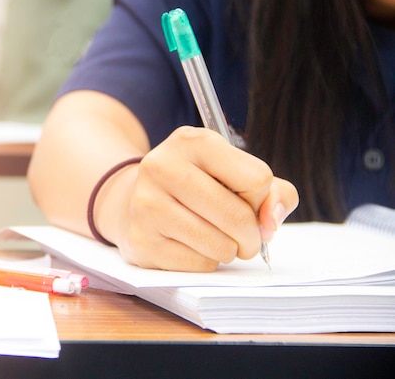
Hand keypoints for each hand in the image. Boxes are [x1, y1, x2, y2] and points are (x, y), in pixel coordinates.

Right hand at [115, 126, 298, 271]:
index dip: (262, 199)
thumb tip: (270, 222)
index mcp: (192, 141)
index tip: (247, 202)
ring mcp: (146, 205)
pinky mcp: (141, 240)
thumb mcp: (233, 171)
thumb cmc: (195, 186)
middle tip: (245, 237)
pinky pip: (198, 264)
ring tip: (215, 238)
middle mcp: (162, 167)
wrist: (134, 198)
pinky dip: (205, 262)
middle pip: (237, 216)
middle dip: (251, 236)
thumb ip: (272, 192)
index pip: (257, 179)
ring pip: (220, 246)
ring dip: (229, 251)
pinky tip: (191, 245)